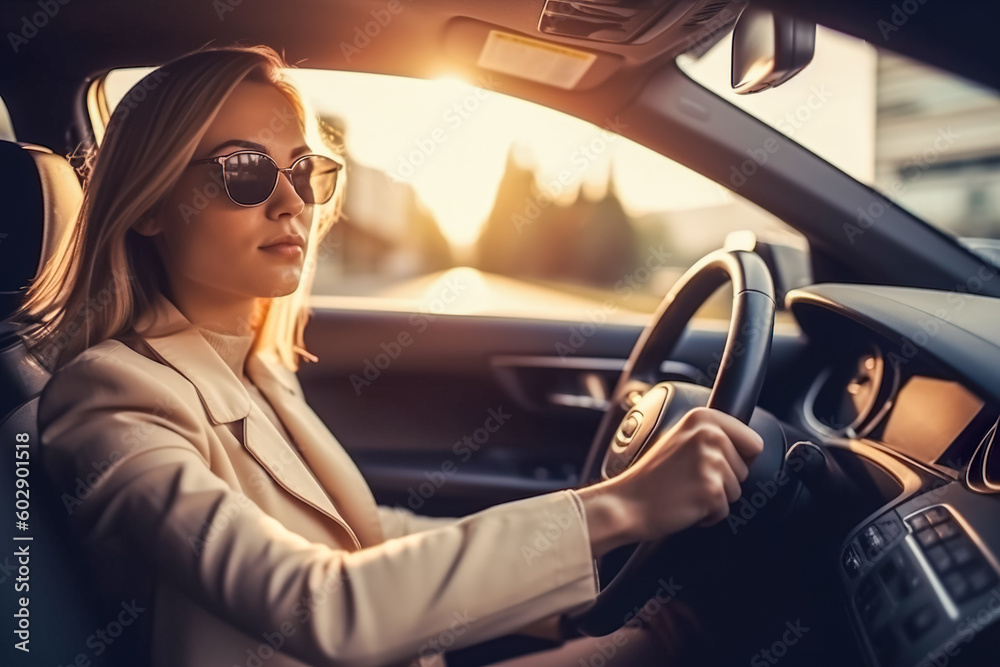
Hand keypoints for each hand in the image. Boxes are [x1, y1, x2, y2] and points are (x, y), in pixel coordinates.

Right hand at [577, 407, 764, 555]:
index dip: (738, 459)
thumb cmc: (650, 478)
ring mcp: (710, 462)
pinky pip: (725, 510)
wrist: (626, 503)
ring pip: (736, 490)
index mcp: (703, 418)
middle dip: (723, 480)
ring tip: (687, 489)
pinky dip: (708, 515)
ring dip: (714, 497)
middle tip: (691, 478)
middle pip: (746, 469)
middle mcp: (709, 435)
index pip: (753, 441)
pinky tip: (686, 504)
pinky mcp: (711, 490)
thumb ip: (712, 435)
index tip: (713, 464)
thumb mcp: (681, 439)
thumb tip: (748, 446)